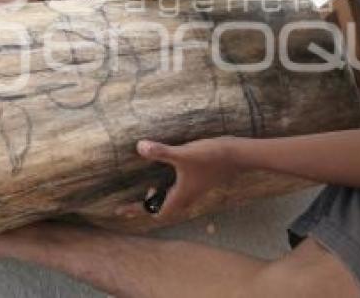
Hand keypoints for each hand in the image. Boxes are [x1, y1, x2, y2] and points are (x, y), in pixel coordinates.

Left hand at [118, 138, 240, 219]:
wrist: (237, 155)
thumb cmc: (211, 157)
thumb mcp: (183, 154)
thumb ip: (162, 152)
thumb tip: (139, 147)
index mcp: (181, 196)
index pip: (156, 212)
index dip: (138, 211)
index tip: (121, 210)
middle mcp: (187, 196)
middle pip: (163, 209)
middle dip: (147, 206)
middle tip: (132, 200)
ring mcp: (194, 189)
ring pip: (172, 201)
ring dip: (159, 198)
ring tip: (149, 186)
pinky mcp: (199, 180)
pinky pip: (179, 191)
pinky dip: (168, 188)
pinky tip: (166, 172)